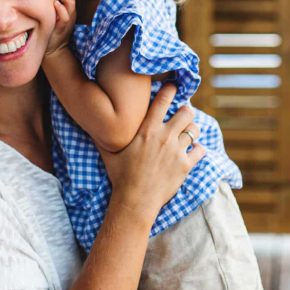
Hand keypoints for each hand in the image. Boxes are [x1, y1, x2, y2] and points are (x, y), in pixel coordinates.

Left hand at [46, 0, 75, 55]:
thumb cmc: (50, 29)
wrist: (53, 49)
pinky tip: (54, 5)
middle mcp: (70, 12)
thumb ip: (50, 3)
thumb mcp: (53, 14)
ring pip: (70, 2)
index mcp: (68, 8)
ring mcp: (68, 19)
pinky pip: (65, 16)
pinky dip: (61, 8)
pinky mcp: (62, 27)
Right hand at [100, 83, 204, 224]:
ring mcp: (176, 151)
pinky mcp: (185, 166)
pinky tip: (193, 151)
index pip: (163, 101)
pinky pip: (199, 150)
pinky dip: (197, 149)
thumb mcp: (109, 153)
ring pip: (194, 130)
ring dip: (192, 130)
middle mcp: (164, 137)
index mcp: (147, 130)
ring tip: (188, 132)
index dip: (171, 90)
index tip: (173, 87)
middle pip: (186, 112)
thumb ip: (103, 136)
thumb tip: (89, 123)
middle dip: (186, 111)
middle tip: (183, 114)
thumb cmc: (120, 176)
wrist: (134, 201)